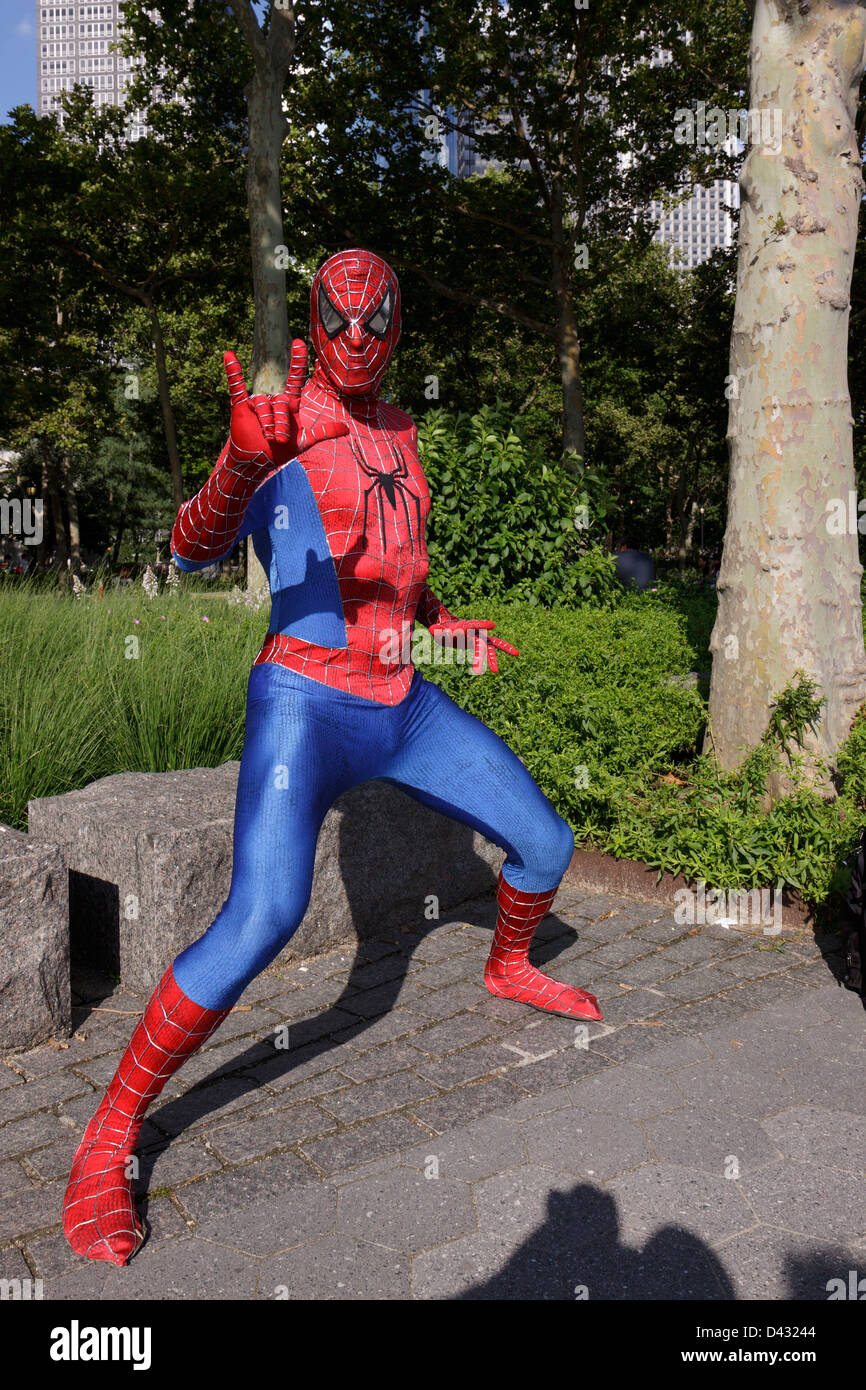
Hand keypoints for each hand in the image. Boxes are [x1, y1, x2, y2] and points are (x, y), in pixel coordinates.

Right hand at [223, 341, 347, 466]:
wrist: (260, 460)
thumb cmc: (283, 450)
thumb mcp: (306, 441)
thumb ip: (325, 432)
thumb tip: (347, 429)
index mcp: (289, 403)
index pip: (295, 378)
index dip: (297, 361)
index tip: (298, 342)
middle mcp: (273, 399)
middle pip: (279, 402)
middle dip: (280, 422)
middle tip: (279, 438)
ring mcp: (258, 402)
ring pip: (263, 405)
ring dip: (266, 422)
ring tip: (267, 435)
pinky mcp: (241, 406)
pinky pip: (236, 386)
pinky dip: (233, 372)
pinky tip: (229, 356)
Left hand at [427, 617, 519, 674]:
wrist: (445, 627)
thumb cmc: (439, 630)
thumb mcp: (436, 630)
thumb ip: (436, 631)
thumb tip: (432, 631)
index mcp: (465, 627)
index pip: (475, 625)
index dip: (483, 625)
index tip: (492, 626)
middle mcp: (474, 633)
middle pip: (487, 641)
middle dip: (497, 648)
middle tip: (509, 655)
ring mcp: (477, 639)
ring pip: (491, 646)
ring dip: (501, 652)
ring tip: (517, 653)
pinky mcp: (477, 645)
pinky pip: (486, 652)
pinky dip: (491, 660)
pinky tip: (495, 670)